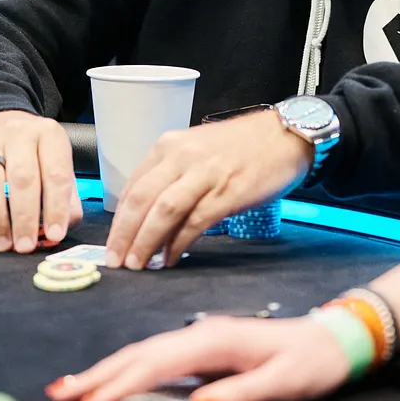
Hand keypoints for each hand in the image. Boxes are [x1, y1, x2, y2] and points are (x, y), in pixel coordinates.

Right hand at [0, 110, 82, 253]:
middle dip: (25, 218)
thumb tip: (65, 226)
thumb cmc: (29, 150)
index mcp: (49, 134)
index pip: (57, 173)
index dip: (56, 208)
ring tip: (5, 244)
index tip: (55, 235)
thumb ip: (65, 193)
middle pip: (23, 178)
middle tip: (26, 246)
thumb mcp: (53, 161)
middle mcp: (19, 133)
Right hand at [48, 315, 349, 400]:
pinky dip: (127, 371)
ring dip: (105, 372)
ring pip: (142, 355)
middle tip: (60, 394)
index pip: (156, 362)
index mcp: (215, 338)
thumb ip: (240, 394)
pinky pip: (155, 361)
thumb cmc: (309, 361)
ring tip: (70, 389)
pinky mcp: (202, 350)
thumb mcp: (283, 381)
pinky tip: (111, 382)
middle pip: (139, 354)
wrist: (331, 339)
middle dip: (98, 375)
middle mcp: (200, 333)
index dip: (120, 383)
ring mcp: (199, 339)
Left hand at [104, 109, 311, 269]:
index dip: (118, 219)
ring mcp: (205, 174)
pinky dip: (178, 244)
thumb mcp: (197, 150)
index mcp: (170, 145)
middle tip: (115, 262)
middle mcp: (182, 157)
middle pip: (141, 200)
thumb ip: (172, 175)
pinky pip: (194, 223)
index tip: (112, 243)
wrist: (286, 135)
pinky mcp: (227, 193)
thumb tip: (148, 215)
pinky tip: (171, 259)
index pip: (133, 186)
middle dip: (123, 235)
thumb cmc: (242, 146)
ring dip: (145, 243)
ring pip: (162, 212)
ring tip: (137, 266)